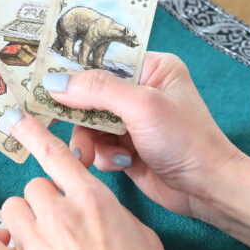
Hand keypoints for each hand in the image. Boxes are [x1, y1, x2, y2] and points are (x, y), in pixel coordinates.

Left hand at [0, 112, 174, 249]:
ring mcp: (36, 243)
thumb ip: (112, 213)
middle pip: (33, 185)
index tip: (17, 118)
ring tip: (39, 238)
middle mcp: (59, 214)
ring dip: (22, 219)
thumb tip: (95, 211)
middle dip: (44, 200)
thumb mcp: (142, 234)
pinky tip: (1, 247)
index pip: (56, 155)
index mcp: (92, 199)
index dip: (34, 133)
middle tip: (60, 222)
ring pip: (11, 209)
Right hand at [43, 52, 244, 218]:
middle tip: (53, 123)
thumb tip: (54, 82)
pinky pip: (98, 146)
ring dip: (90, 140)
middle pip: (90, 93)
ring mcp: (133, 120)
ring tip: (94, 155)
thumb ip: (97, 90)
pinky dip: (103, 156)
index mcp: (152, 67)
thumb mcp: (142, 106)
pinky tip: (122, 164)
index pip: (102, 60)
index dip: (74, 71)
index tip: (43, 80)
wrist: (206, 189)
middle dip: (79, 114)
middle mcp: (141, 90)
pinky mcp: (127, 147)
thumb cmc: (186, 140)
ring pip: (89, 123)